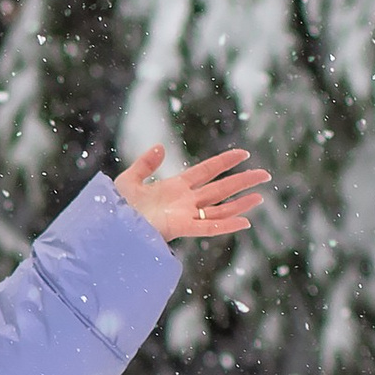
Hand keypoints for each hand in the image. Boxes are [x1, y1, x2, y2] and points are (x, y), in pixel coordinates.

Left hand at [114, 143, 270, 243]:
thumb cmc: (116, 208)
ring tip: (261, 196)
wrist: (110, 226)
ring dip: (240, 203)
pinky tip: (245, 221)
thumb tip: (160, 147)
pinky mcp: (180, 228)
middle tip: (265, 175)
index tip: (244, 154)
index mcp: (175, 187)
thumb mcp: (129, 180)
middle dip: (242, 182)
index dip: (225, 162)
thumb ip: (145, 164)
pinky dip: (226, 225)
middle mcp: (185, 201)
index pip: (207, 171)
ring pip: (219, 209)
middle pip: (220, 189)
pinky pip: (208, 227)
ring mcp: (185, 215)